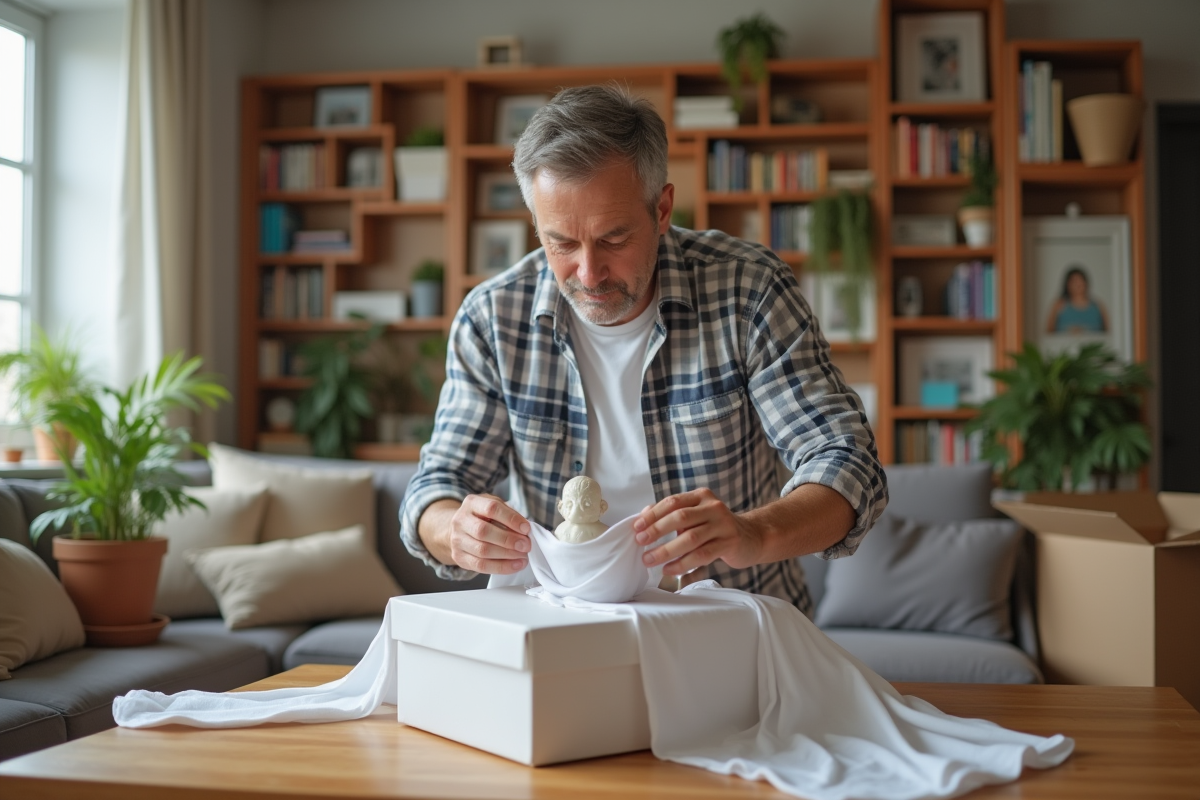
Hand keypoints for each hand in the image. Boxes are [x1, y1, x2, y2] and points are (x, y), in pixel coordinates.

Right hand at [447, 494, 531, 574]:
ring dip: (507, 555)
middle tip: (526, 545)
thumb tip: (525, 530)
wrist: (460, 529)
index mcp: (472, 503)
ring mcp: (457, 540)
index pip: (491, 508)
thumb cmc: (483, 517)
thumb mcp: (495, 506)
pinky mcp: (459, 557)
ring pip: (482, 551)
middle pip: (483, 531)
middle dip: (509, 540)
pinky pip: (481, 566)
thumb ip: (509, 514)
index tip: (526, 528)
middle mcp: (461, 520)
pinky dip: (501, 567)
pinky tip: (515, 565)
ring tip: (523, 556)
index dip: (511, 519)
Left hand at [633, 488, 763, 576]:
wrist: (753, 537)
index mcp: (701, 496)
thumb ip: (673, 515)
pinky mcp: (729, 543)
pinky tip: (669, 569)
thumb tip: (642, 516)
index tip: (637, 527)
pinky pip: (702, 554)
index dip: (653, 514)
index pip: (673, 502)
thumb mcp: (696, 516)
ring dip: (666, 550)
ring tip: (650, 560)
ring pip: (690, 538)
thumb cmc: (716, 527)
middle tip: (640, 542)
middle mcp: (713, 507)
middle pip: (680, 517)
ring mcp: (723, 524)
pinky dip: (682, 563)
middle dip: (657, 530)